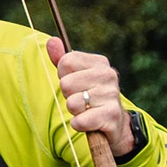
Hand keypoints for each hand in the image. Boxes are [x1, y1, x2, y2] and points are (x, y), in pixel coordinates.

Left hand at [45, 37, 132, 156]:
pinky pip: (80, 121)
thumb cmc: (90, 97)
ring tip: (87, 111)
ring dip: (74, 112)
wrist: (114, 123)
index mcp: (99, 63)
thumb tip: (51, 41)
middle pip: (65, 83)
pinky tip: (88, 122)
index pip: (66, 62)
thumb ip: (62, 60)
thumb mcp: (76, 77)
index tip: (75, 84)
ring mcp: (112, 95)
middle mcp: (108, 75)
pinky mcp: (111, 116)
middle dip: (67, 96)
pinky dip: (79, 124)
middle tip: (81, 100)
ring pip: (72, 104)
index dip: (63, 76)